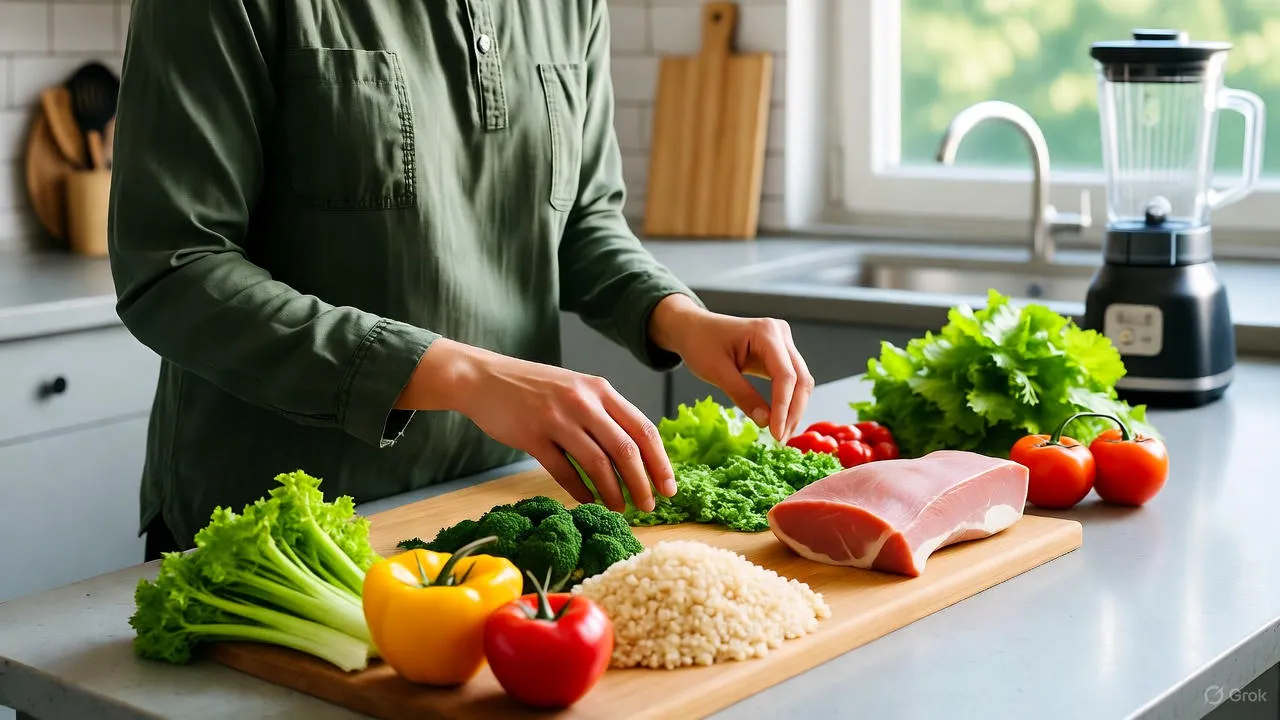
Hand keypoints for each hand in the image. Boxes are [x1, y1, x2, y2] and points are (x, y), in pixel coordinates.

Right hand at [397, 339, 674, 512]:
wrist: (484, 378)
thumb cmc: (534, 388)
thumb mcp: (577, 389)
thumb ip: (605, 414)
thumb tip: (637, 454)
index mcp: (600, 389)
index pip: (644, 429)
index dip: (661, 462)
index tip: (669, 488)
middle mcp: (583, 402)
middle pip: (626, 450)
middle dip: (642, 484)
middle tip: (649, 507)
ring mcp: (557, 418)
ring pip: (597, 464)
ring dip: (613, 492)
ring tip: (620, 509)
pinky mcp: (532, 436)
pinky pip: (563, 471)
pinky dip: (580, 491)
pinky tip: (587, 501)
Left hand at [648, 294, 814, 440]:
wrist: (694, 328)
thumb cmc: (700, 343)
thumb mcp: (716, 371)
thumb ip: (742, 395)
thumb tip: (766, 422)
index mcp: (766, 332)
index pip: (785, 375)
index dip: (784, 407)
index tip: (776, 434)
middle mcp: (780, 333)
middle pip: (800, 379)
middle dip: (792, 412)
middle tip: (780, 440)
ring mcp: (783, 342)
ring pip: (800, 381)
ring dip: (793, 409)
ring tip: (780, 434)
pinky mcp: (780, 353)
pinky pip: (791, 380)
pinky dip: (787, 401)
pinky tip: (779, 420)